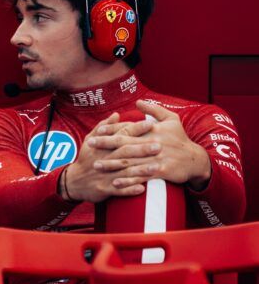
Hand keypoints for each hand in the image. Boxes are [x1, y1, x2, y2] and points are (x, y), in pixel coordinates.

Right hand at [63, 113, 155, 202]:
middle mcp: (104, 159)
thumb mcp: (89, 140)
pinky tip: (142, 188)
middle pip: (125, 152)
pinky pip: (118, 190)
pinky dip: (129, 189)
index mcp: (103, 146)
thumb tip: (116, 114)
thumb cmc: (86, 159)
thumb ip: (103, 127)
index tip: (151, 123)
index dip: (136, 129)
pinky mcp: (104, 188)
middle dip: (142, 149)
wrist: (74, 181)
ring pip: (124, 171)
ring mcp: (104, 174)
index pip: (121, 134)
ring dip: (141, 170)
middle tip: (159, 146)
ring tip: (156, 167)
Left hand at [89, 100, 210, 189]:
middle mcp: (152, 143)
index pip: (128, 128)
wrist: (195, 159)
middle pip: (125, 144)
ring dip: (112, 164)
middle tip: (90, 145)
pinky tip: (115, 182)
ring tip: (96, 164)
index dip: (112, 129)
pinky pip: (141, 176)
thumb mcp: (171, 119)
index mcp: (152, 131)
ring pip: (130, 161)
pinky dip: (128, 180)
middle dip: (106, 144)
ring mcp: (156, 158)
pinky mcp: (161, 172)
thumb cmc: (180, 139)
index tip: (97, 131)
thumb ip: (154, 110)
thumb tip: (138, 101)